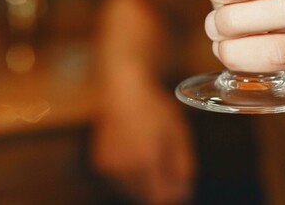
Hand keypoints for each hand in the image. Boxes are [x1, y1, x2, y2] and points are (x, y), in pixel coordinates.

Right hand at [92, 71, 195, 203]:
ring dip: (144, 186)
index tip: (182, 187)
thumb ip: (183, 164)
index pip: (160, 197)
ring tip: (153, 162)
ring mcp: (109, 167)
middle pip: (145, 198)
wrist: (121, 89)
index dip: (174, 194)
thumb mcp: (177, 131)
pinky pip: (119, 182)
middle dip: (160, 191)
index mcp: (145, 161)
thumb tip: (185, 188)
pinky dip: (130, 177)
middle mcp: (124, 168)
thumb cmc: (152, 107)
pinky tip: (137, 157)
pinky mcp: (99, 163)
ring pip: (131, 192)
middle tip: (171, 177)